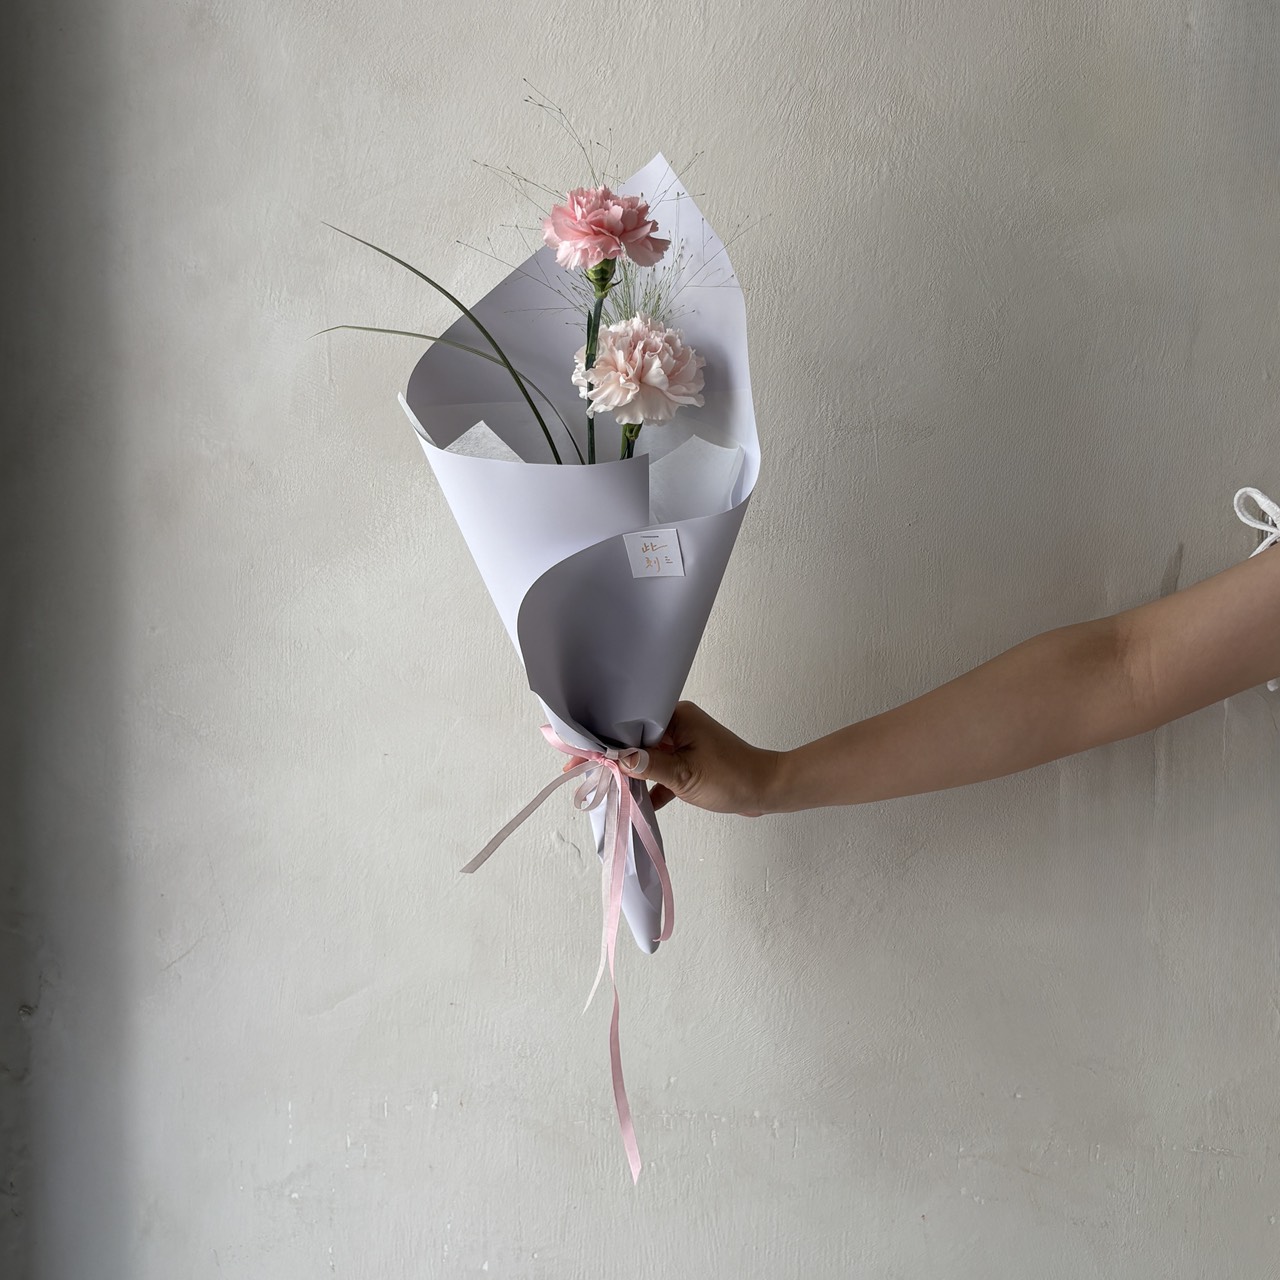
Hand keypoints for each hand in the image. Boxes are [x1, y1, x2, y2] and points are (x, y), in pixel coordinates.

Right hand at [566, 701, 781, 815]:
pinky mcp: (688, 763)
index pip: (628, 723)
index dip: (601, 740)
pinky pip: (659, 772)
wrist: (768, 790)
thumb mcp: (685, 774)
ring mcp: (682, 744)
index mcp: (675, 717)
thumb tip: (615, 759)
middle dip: (608, 757)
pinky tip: (635, 804)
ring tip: (601, 790)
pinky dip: (649, 787)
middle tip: (580, 775)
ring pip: (644, 757)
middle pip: (632, 740)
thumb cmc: (731, 777)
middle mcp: (676, 725)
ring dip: (628, 774)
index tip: (578, 757)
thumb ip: (649, 766)